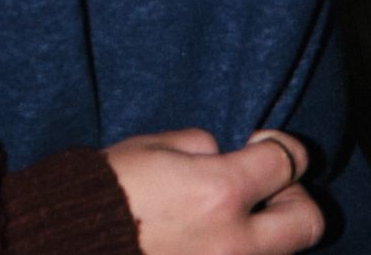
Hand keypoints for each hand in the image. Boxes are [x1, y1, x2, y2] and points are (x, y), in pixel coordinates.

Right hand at [105, 128, 318, 254]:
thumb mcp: (154, 147)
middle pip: (309, 221)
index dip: (282, 145)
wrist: (78, 240)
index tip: (265, 143)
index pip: (285, 162)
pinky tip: (213, 237)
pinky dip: (243, 249)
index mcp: (220, 190)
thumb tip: (224, 157)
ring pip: (286, 252)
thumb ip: (202, 147)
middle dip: (295, 196)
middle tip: (267, 187)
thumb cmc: (110, 188)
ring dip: (270, 230)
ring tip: (235, 216)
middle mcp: (238, 239)